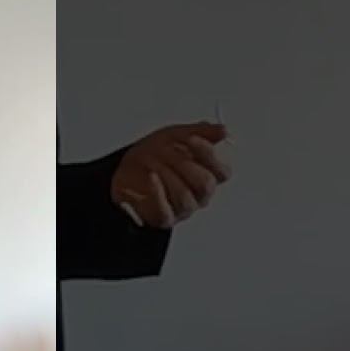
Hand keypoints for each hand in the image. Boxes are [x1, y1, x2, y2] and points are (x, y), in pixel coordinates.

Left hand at [111, 121, 232, 228]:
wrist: (125, 171)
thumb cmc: (154, 156)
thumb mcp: (176, 136)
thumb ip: (201, 133)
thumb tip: (224, 131)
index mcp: (208, 176)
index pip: (223, 171)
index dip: (209, 154)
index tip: (191, 138)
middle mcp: (199, 196)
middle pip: (205, 184)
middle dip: (183, 162)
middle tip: (164, 149)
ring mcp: (182, 209)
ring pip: (184, 196)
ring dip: (166, 173)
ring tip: (151, 159)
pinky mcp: (162, 218)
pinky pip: (164, 211)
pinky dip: (157, 191)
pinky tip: (150, 176)